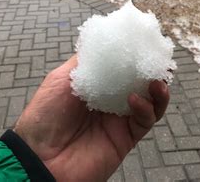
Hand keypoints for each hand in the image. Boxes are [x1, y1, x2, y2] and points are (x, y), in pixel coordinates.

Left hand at [14, 55, 169, 181]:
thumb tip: (104, 42)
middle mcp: (110, 100)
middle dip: (151, 70)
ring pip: (149, 101)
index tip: (145, 42)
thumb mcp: (60, 79)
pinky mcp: (126, 138)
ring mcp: (119, 119)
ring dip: (158, 89)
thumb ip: (86, 61)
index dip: (134, 55)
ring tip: (158, 80)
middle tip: (160, 58)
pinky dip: (146, 108)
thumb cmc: (43, 116)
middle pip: (139, 82)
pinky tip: (135, 99)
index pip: (121, 66)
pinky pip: (145, 120)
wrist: (39, 158)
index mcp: (96, 85)